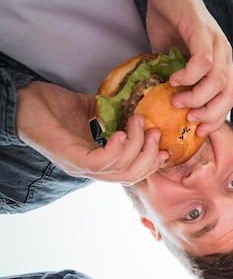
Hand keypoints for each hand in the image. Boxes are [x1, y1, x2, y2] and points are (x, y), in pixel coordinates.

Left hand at [16, 81, 165, 183]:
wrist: (20, 101)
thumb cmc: (49, 106)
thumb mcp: (88, 109)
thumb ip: (110, 112)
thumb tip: (132, 104)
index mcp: (95, 162)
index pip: (130, 175)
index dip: (151, 165)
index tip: (166, 149)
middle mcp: (89, 170)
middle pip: (130, 176)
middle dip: (150, 156)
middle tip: (156, 132)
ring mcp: (80, 166)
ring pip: (121, 171)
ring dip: (137, 146)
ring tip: (137, 122)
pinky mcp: (71, 159)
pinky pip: (102, 163)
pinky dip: (117, 149)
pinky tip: (121, 132)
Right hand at [145, 0, 232, 134]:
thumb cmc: (171, 25)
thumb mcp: (175, 61)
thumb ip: (177, 82)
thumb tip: (169, 109)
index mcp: (222, 64)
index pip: (229, 99)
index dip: (217, 118)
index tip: (199, 131)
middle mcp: (225, 55)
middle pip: (229, 95)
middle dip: (211, 115)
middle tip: (190, 121)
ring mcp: (217, 43)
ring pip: (218, 82)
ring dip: (197, 98)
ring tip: (177, 101)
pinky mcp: (203, 32)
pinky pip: (203, 62)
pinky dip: (190, 76)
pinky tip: (175, 80)